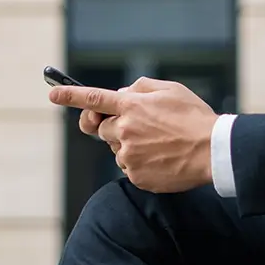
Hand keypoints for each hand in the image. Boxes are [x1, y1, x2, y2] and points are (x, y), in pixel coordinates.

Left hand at [49, 76, 218, 192]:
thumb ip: (140, 88)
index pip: (94, 99)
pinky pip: (129, 166)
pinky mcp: (136, 176)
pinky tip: (162, 156)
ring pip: (117, 148)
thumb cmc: (193, 116)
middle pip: (103, 128)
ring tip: (161, 142)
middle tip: (140, 125)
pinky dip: (141, 161)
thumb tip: (123, 94)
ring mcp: (129, 155)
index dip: (70, 96)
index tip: (53, 95)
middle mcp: (125, 130)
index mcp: (132, 106)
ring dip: (131, 144)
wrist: (211, 151)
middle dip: (114, 125)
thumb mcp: (170, 89)